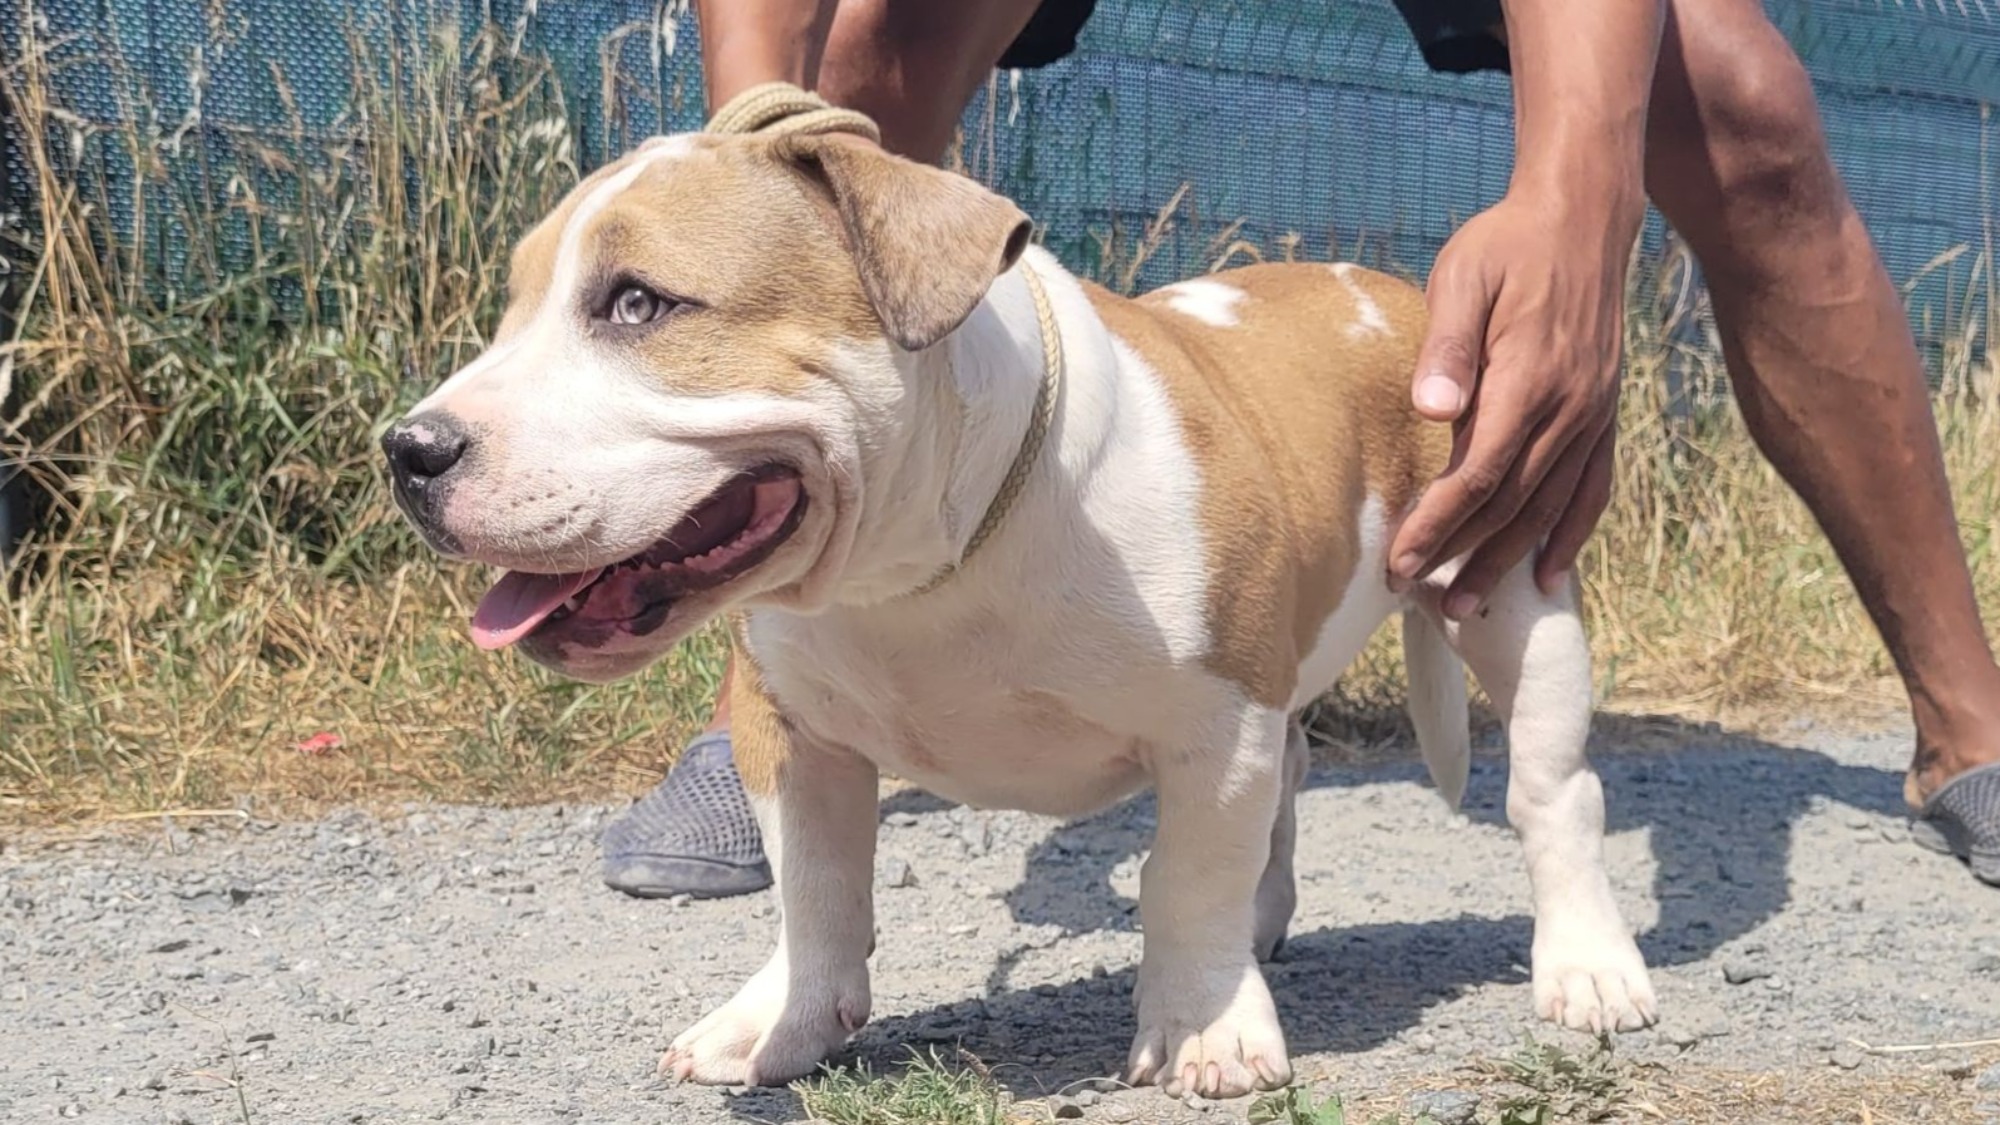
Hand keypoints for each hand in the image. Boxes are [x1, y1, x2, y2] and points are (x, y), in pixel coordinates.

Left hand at [1387, 189, 1633, 617]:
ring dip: (1508, 561)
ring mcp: (1593, 415)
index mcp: (1528, 379)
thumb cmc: (1505, 246)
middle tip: (1420, 599)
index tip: (1400, 561)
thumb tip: (1430, 408)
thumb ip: (1446, 347)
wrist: (1582, 218)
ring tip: (1468, 607)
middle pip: (1511, 503)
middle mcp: (1569, 408)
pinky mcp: (1604, 414)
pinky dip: (1571, 535)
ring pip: (1549, 507)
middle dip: (1462, 556)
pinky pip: (1592, 489)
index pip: (1477, 473)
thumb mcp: (1463, 279)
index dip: (1438, 524)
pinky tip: (1548, 575)